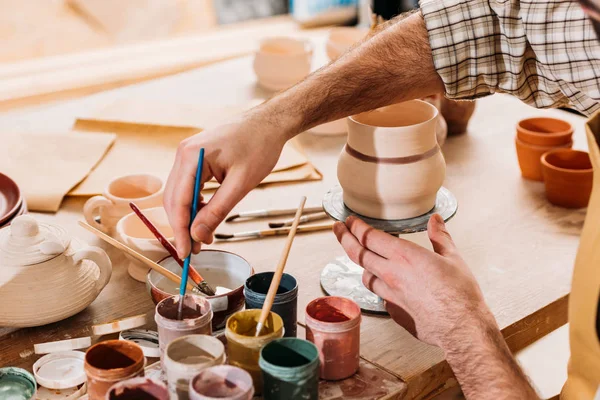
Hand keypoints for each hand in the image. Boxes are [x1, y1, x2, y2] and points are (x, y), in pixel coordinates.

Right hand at [164, 115, 284, 257]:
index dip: (180, 230)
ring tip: (204, 237)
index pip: (178, 201)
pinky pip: (188, 186)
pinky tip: (206, 217)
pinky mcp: (196, 157)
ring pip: (180, 194)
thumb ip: (218, 210)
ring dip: (189, 217)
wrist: (269, 122)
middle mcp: (183, 153)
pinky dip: (195, 204)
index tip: (186, 253)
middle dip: (184, 227)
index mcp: (191, 156)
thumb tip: (198, 235)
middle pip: (174, 199)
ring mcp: (188, 154)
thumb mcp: (241, 184)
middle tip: (196, 251)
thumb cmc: (259, 147)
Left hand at [333, 214, 495, 348]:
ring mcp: (389, 295)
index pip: (369, 237)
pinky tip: (388, 285)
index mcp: (404, 256)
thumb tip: (435, 220)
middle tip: (338, 229)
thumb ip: (440, 237)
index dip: (356, 226)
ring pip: (365, 276)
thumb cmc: (460, 294)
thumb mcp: (453, 258)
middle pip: (357, 254)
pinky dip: (381, 287)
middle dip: (345, 238)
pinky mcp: (393, 312)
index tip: (349, 220)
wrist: (462, 328)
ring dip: (363, 265)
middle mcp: (391, 274)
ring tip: (363, 257)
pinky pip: (380, 295)